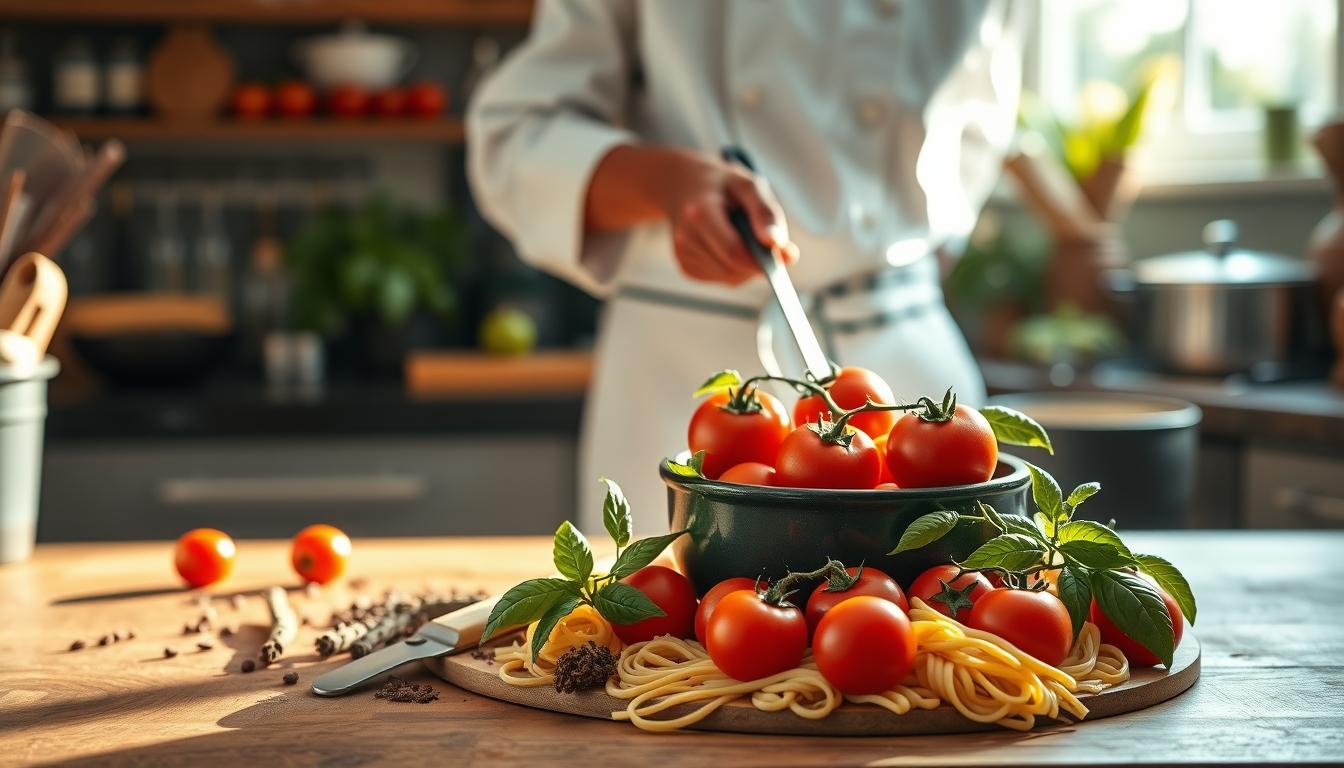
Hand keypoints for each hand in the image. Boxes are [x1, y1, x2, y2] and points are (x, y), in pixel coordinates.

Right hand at [585, 145, 798, 285]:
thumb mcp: (747, 184)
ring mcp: (682, 255)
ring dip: (743, 263)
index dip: (763, 260)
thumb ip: (767, 214)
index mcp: (699, 214)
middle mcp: (685, 238)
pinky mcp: (685, 266)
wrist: (675, 180)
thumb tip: (782, 249)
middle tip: (765, 238)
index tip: (782, 257)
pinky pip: (720, 279)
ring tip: (738, 232)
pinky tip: (725, 244)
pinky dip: (731, 267)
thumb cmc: (717, 181)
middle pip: (735, 269)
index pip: (736, 254)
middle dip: (756, 260)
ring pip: (728, 278)